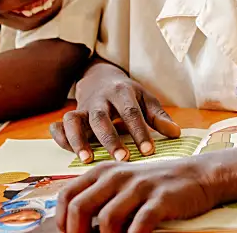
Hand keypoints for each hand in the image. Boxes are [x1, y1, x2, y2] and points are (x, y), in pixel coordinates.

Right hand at [50, 60, 179, 163]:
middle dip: (110, 139)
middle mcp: (100, 99)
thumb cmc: (127, 94)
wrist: (100, 77)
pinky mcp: (71, 116)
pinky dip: (60, 137)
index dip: (140, 132)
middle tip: (121, 159)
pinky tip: (67, 151)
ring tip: (88, 160)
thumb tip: (176, 133)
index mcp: (121, 92)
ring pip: (75, 120)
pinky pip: (61, 125)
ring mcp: (83, 107)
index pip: (131, 112)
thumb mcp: (145, 99)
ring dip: (79, 140)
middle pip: (102, 117)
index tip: (149, 152)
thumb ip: (158, 117)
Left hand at [56, 157, 219, 232]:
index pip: (67, 194)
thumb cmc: (154, 185)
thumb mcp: (123, 184)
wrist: (196, 175)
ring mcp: (139, 186)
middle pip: (80, 207)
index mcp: (104, 171)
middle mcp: (118, 175)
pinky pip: (138, 226)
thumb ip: (100, 198)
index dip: (61, 221)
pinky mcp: (160, 199)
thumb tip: (76, 227)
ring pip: (108, 219)